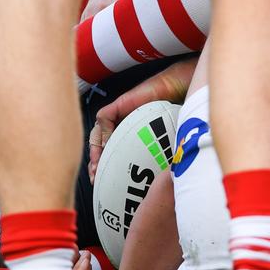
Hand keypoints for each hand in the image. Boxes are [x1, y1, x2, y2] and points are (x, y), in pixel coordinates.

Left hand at [88, 57, 197, 182]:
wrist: (175, 89)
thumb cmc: (173, 114)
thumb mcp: (162, 140)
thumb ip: (153, 153)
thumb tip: (160, 180)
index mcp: (127, 132)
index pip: (108, 150)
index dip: (102, 164)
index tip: (100, 180)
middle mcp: (120, 124)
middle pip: (98, 143)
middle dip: (94, 161)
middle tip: (95, 176)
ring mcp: (118, 113)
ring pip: (97, 133)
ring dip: (95, 150)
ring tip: (97, 165)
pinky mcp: (119, 104)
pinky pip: (104, 118)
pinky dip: (104, 132)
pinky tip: (108, 144)